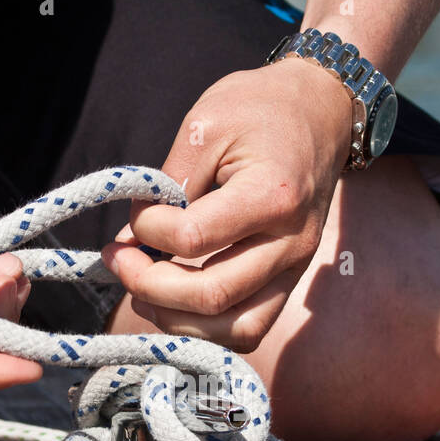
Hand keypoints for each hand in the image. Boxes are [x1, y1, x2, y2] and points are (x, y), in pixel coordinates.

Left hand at [102, 57, 351, 350]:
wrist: (320, 113)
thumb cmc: (260, 109)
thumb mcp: (204, 125)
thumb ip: (167, 182)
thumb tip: (133, 240)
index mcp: (272, 195)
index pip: (193, 238)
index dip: (149, 231)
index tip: (136, 214)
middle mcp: (290, 242)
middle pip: (212, 296)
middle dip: (149, 286)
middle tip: (119, 260)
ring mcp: (295, 269)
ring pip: (235, 330)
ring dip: (178, 321)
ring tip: (143, 291)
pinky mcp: (289, 283)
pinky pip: (249, 330)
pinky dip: (207, 331)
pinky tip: (176, 305)